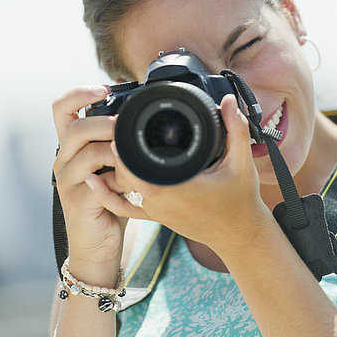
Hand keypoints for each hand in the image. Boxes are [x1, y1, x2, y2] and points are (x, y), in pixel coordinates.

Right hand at [52, 85, 146, 270]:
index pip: (61, 108)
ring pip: (87, 149)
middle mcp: (63, 159)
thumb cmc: (109, 201)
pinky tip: (131, 181)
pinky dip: (120, 175)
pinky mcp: (77, 200)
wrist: (99, 245)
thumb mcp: (112, 165)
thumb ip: (117, 142)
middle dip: (107, 122)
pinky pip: (98, 178)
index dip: (80, 93)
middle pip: (76, 126)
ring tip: (133, 155)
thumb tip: (140, 115)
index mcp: (70, 146)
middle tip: (128, 128)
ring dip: (116, 147)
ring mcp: (67, 180)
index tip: (104, 89)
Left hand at [90, 94, 265, 251]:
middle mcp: (161, 200)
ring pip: (121, 189)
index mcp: (177, 187)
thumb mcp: (241, 162)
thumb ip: (236, 129)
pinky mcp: (157, 217)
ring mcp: (156, 210)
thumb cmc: (241, 200)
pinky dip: (108, 195)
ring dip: (113, 168)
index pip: (135, 168)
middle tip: (114, 127)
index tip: (119, 125)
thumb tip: (229, 101)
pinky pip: (125, 208)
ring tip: (109, 143)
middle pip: (122, 174)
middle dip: (116, 152)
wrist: (239, 235)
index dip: (122, 148)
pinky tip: (95, 181)